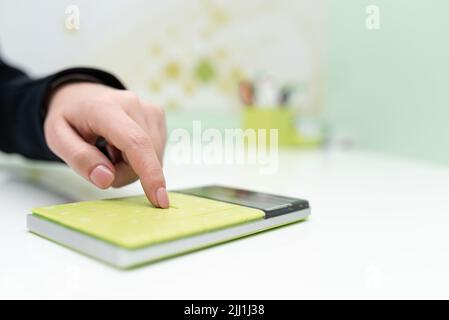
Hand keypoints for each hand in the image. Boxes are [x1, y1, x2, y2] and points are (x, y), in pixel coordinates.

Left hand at [44, 82, 168, 207]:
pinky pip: (156, 151)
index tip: (159, 199)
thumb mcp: (56, 139)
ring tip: (110, 151)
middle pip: (142, 157)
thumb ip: (79, 159)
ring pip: (152, 157)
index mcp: (105, 108)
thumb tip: (106, 179)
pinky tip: (123, 147)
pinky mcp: (158, 115)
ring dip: (131, 166)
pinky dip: (139, 158)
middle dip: (123, 173)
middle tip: (100, 166)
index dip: (149, 172)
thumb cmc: (69, 119)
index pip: (135, 142)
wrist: (82, 96)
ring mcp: (149, 109)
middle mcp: (134, 104)